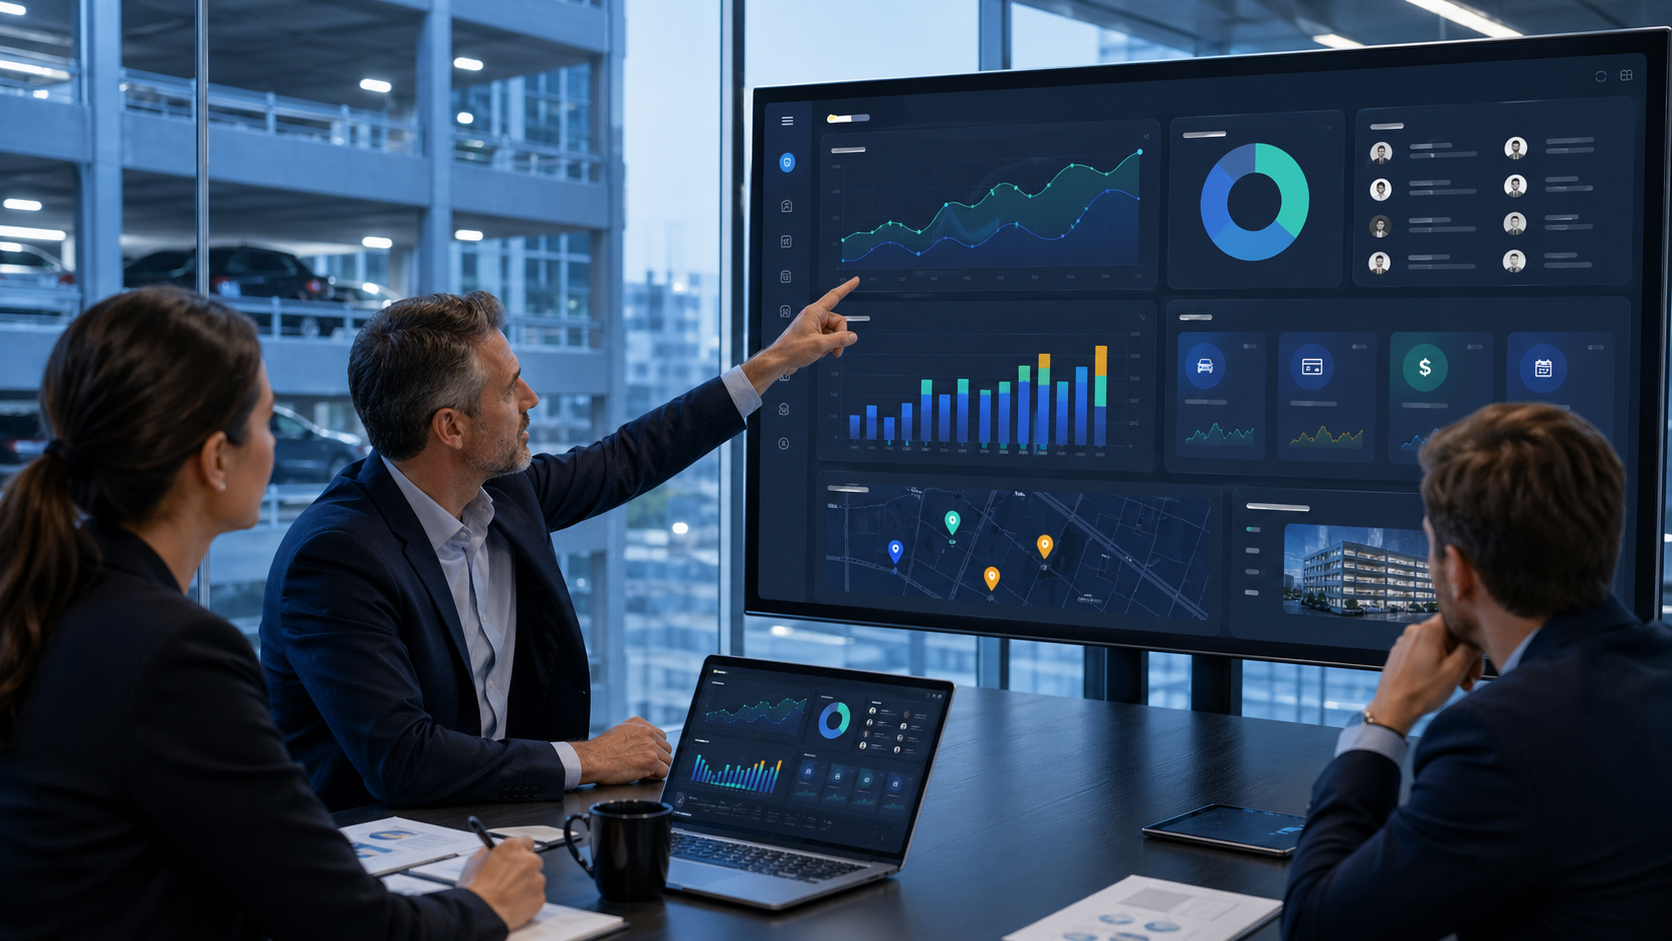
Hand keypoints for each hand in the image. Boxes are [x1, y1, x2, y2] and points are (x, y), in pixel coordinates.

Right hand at [456, 836, 544, 929]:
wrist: (481, 914)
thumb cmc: (475, 890)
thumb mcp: (473, 862)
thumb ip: (488, 852)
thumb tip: (491, 851)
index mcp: (513, 847)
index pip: (526, 841)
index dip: (520, 851)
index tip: (516, 857)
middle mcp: (529, 860)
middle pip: (532, 861)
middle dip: (523, 869)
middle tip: (509, 879)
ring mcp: (537, 879)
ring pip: (535, 879)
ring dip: (526, 885)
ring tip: (508, 894)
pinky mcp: (540, 897)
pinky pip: (536, 896)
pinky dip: (527, 900)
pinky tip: (512, 903)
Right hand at [572, 716, 670, 784]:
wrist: (592, 759)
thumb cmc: (600, 750)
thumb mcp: (619, 731)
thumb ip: (635, 735)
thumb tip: (642, 744)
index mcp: (640, 724)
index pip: (660, 736)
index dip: (655, 749)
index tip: (648, 756)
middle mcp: (648, 732)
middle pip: (666, 748)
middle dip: (658, 758)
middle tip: (645, 765)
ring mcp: (651, 746)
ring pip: (667, 760)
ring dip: (658, 768)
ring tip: (643, 771)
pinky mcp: (651, 761)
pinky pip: (664, 771)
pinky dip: (656, 776)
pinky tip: (644, 776)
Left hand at [742, 277, 859, 393]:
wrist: (780, 360)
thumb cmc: (792, 350)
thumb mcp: (819, 345)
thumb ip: (839, 340)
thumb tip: (853, 337)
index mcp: (814, 312)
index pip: (834, 296)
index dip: (846, 288)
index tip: (856, 280)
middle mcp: (814, 316)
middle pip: (839, 321)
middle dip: (840, 337)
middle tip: (837, 350)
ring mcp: (814, 325)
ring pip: (834, 331)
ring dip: (834, 343)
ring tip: (826, 352)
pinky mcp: (813, 334)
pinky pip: (828, 336)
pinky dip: (828, 345)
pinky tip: (822, 352)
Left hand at [1365, 615, 1483, 735]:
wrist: (1392, 709)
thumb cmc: (1422, 691)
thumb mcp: (1455, 670)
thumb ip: (1470, 649)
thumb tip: (1476, 640)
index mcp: (1428, 630)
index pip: (1457, 623)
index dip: (1470, 640)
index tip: (1476, 659)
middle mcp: (1414, 632)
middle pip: (1448, 638)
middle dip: (1464, 658)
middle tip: (1472, 678)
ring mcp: (1405, 644)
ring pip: (1438, 649)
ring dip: (1453, 665)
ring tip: (1461, 686)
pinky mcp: (1400, 656)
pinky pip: (1425, 655)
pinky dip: (1438, 667)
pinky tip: (1444, 683)